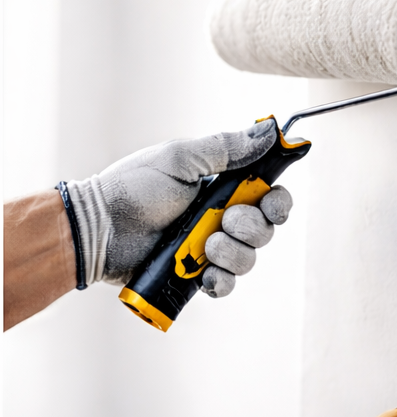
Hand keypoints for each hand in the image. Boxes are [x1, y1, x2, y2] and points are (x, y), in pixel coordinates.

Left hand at [64, 119, 292, 293]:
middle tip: (224, 220)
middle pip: (264, 228)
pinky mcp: (194, 276)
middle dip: (250, 226)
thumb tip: (270, 130)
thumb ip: (226, 148)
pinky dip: (221, 280)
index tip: (271, 201)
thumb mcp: (181, 159)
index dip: (277, 201)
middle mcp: (219, 218)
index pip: (268, 194)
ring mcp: (207, 249)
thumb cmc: (134, 187)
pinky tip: (206, 273)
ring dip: (231, 252)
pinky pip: (225, 285)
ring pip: (248, 258)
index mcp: (220, 187)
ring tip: (204, 246)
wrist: (99, 227)